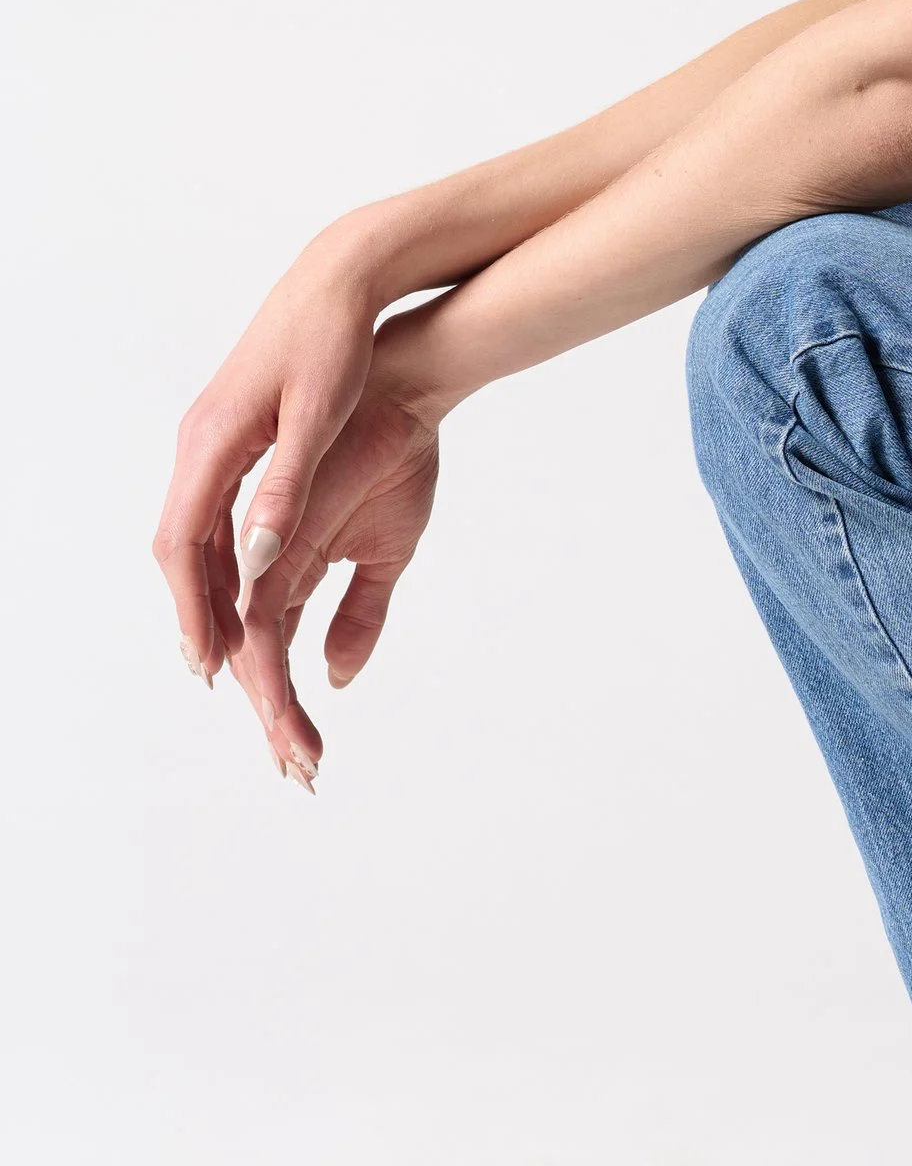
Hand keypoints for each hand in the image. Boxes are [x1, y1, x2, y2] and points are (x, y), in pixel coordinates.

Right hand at [155, 242, 387, 696]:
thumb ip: (287, 489)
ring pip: (192, 526)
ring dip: (203, 585)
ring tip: (226, 645)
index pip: (182, 543)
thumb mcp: (318, 420)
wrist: (337, 280)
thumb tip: (258, 560)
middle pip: (178, 543)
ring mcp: (211, 435)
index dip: (192, 608)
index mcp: (213, 442)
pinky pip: (211, 504)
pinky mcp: (231, 431)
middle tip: (213, 675)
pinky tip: (242, 580)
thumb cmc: (335, 344)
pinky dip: (219, 551)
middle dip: (192, 610)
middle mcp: (200, 441)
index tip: (208, 664)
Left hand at [224, 360, 443, 787]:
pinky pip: (256, 612)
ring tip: (298, 754)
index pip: (275, 651)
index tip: (311, 756)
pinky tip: (280, 704)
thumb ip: (361, 612)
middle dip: (276, 722)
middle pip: (255, 660)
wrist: (406, 393)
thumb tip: (337, 676)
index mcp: (288, 567)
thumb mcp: (388, 551)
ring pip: (250, 649)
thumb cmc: (396, 455)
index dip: (288, 707)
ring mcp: (264, 552)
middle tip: (301, 772)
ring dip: (271, 706)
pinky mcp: (272, 538)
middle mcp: (264, 564)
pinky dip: (265, 664)